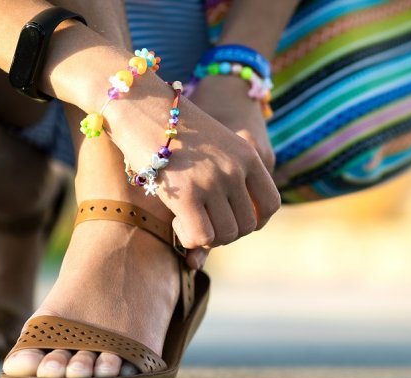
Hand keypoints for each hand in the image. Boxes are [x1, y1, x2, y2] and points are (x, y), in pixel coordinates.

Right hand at [104, 73, 280, 249]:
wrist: (139, 103)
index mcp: (248, 154)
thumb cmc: (171, 127)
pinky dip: (190, 240)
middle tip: (204, 220)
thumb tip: (232, 216)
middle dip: (226, 231)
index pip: (271, 204)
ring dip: (207, 237)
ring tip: (188, 219)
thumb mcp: (214, 144)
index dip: (255, 219)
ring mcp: (212, 181)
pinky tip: (176, 221)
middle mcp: (235, 169)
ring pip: (226, 235)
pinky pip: (200, 237)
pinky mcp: (185, 194)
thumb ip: (228, 174)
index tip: (232, 218)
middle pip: (248, 225)